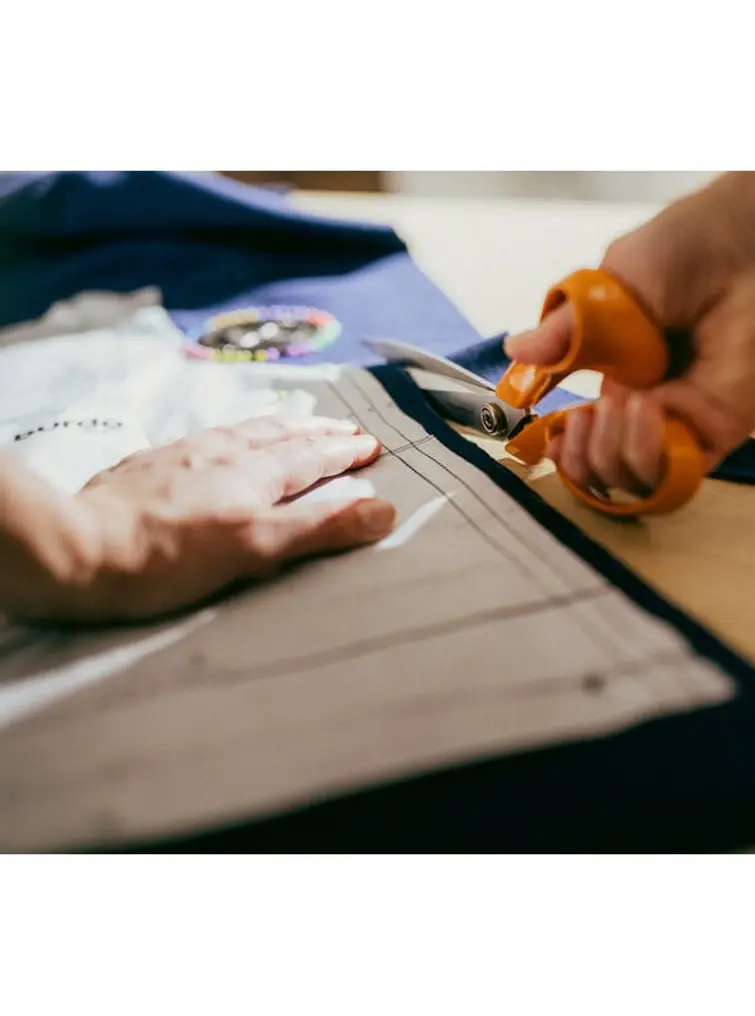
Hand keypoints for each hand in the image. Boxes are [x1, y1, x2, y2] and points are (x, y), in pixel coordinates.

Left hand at [1, 415, 394, 624]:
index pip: (311, 457)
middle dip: (319, 431)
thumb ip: (321, 528)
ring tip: (297, 422)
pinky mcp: (149, 464)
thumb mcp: (257, 549)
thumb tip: (382, 511)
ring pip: (243, 431)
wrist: (77, 550)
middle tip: (346, 427)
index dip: (343, 451)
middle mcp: (221, 455)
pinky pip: (206, 438)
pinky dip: (234, 433)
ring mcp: (182, 455)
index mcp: (253, 476)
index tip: (369, 444)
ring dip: (280, 426)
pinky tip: (223, 440)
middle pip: (281, 435)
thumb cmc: (169, 561)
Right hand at [504, 172, 754, 496]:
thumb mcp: (602, 290)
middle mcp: (658, 402)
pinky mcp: (722, 429)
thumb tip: (516, 350)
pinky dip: (647, 451)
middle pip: (609, 468)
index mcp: (629, 372)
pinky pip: (675, 472)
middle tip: (583, 420)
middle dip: (583, 458)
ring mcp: (690, 419)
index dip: (568, 448)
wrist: (752, 240)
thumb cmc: (688, 247)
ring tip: (617, 406)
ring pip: (637, 480)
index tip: (551, 436)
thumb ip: (563, 333)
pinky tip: (644, 407)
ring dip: (612, 454)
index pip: (593, 434)